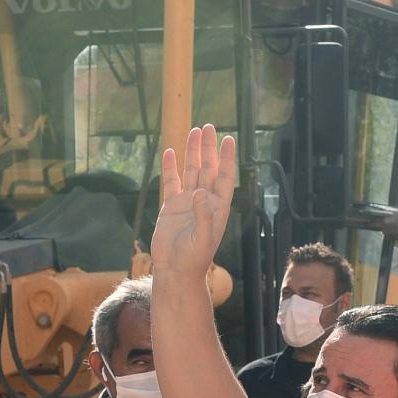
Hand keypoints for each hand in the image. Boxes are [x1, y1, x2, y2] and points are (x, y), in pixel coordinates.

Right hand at [147, 126, 237, 278]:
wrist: (175, 270)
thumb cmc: (195, 258)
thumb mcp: (203, 237)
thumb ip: (203, 215)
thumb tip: (200, 192)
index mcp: (217, 207)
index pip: (224, 177)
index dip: (227, 158)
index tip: (228, 140)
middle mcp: (204, 201)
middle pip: (208, 168)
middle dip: (208, 148)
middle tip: (208, 127)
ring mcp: (187, 202)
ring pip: (191, 171)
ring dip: (192, 152)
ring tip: (193, 132)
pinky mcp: (171, 207)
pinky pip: (171, 182)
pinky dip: (170, 168)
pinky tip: (169, 152)